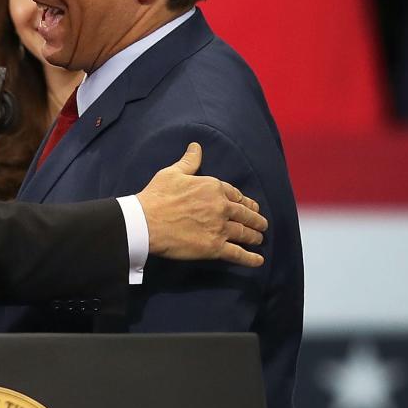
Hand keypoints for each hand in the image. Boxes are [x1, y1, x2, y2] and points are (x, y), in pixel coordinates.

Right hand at [136, 142, 267, 266]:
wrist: (145, 222)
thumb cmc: (157, 196)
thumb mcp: (172, 173)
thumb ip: (189, 161)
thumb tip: (196, 147)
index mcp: (213, 187)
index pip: (236, 195)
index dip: (245, 202)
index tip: (250, 206)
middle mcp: (221, 207)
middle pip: (245, 214)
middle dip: (255, 220)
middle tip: (261, 224)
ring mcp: (220, 228)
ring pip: (244, 233)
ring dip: (254, 237)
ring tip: (259, 239)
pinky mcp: (214, 247)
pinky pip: (237, 254)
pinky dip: (250, 259)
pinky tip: (258, 260)